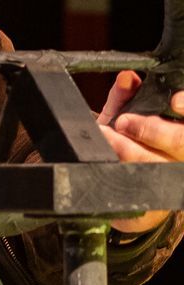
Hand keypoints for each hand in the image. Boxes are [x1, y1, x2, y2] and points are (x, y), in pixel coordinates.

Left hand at [95, 71, 183, 235]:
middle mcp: (182, 156)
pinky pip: (142, 189)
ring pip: (158, 165)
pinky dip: (124, 173)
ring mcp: (173, 182)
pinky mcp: (156, 206)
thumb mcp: (123, 118)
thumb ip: (125, 97)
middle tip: (122, 122)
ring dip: (130, 150)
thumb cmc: (125, 145)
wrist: (111, 188)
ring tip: (107, 137)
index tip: (173, 101)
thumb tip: (127, 78)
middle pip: (181, 142)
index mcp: (181, 134)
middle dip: (152, 129)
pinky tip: (110, 164)